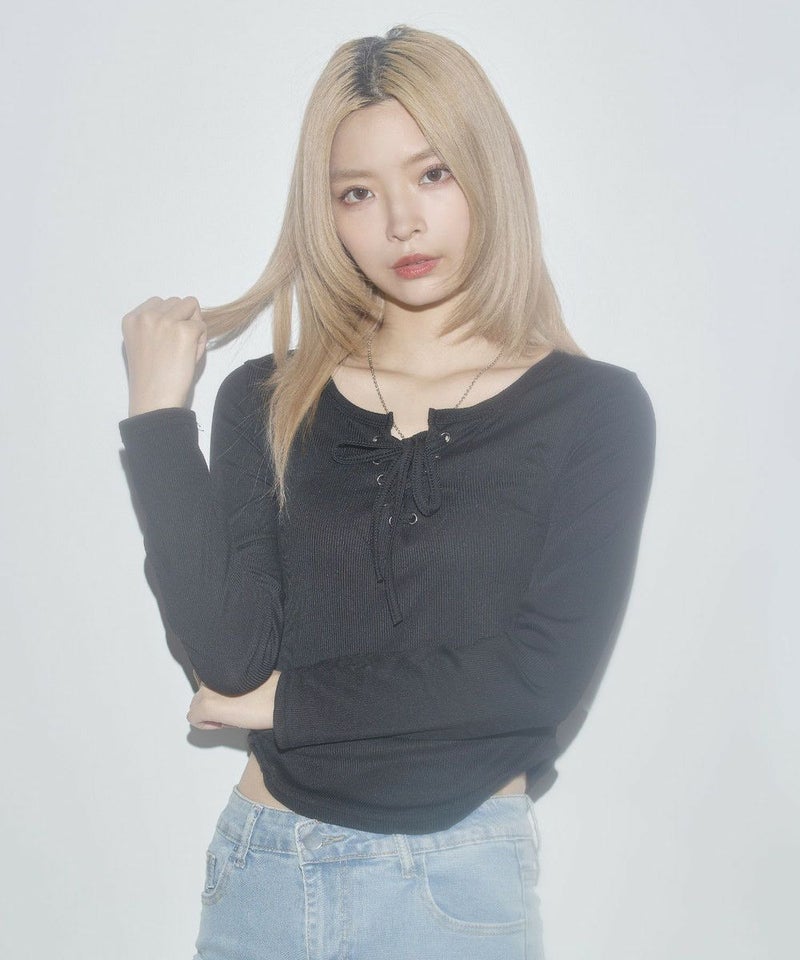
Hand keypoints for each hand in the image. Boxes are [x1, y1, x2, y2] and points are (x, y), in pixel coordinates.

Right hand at [121, 295, 207, 415]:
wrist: (154, 400)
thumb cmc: (150, 379)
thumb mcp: (142, 343)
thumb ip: (153, 326)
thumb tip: (180, 313)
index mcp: (132, 319)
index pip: (159, 302)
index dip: (168, 319)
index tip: (165, 341)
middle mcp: (146, 315)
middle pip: (176, 301)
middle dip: (182, 319)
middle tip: (177, 346)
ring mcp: (166, 321)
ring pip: (191, 305)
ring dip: (193, 324)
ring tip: (185, 348)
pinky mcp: (184, 331)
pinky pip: (202, 326)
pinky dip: (201, 341)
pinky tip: (190, 357)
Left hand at [187, 672, 280, 730]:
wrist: (278, 701)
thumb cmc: (272, 691)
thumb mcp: (250, 679)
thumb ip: (234, 680)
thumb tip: (228, 692)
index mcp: (223, 665)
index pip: (208, 678)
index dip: (219, 692)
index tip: (233, 698)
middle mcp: (212, 675)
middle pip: (201, 694)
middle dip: (214, 704)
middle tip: (235, 710)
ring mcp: (207, 690)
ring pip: (197, 705)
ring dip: (211, 713)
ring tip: (233, 715)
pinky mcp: (206, 706)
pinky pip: (194, 718)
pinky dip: (205, 724)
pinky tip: (224, 723)